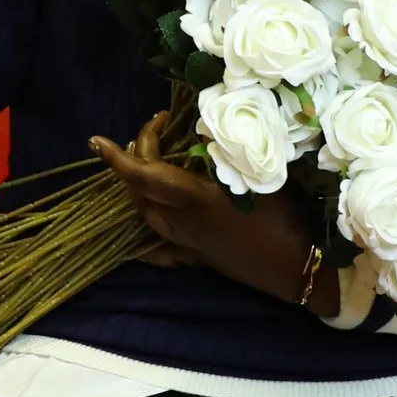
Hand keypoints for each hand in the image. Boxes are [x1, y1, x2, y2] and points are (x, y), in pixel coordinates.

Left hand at [91, 113, 339, 312]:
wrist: (300, 269)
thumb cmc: (285, 218)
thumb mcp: (259, 174)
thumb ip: (227, 150)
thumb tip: (202, 127)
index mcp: (193, 200)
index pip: (143, 175)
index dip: (118, 157)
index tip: (97, 140)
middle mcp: (182, 223)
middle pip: (140, 192)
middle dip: (136, 159)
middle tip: (155, 130)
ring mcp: (189, 244)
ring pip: (147, 216)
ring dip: (139, 189)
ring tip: (150, 164)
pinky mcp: (201, 258)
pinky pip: (161, 249)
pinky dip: (146, 238)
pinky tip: (142, 239)